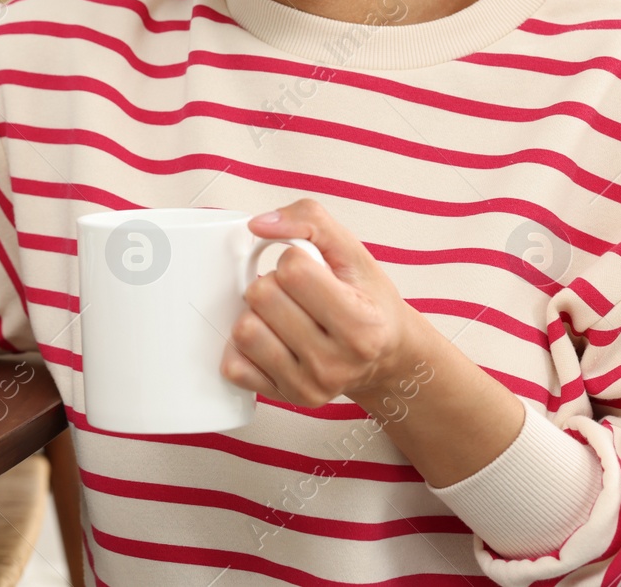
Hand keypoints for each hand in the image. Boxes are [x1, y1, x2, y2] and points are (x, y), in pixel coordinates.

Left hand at [221, 198, 427, 407]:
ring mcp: (310, 386)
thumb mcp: (353, 252)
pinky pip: (235, 366)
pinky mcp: (286, 399)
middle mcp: (336, 363)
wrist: (385, 356)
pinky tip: (271, 341)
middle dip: (273, 284)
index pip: (292, 270)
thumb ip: (310, 221)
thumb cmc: (368, 300)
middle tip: (296, 295)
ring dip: (257, 314)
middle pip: (262, 296)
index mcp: (361, 325)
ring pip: (244, 330)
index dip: (293, 260)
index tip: (312, 272)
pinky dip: (245, 348)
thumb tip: (259, 224)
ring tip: (284, 317)